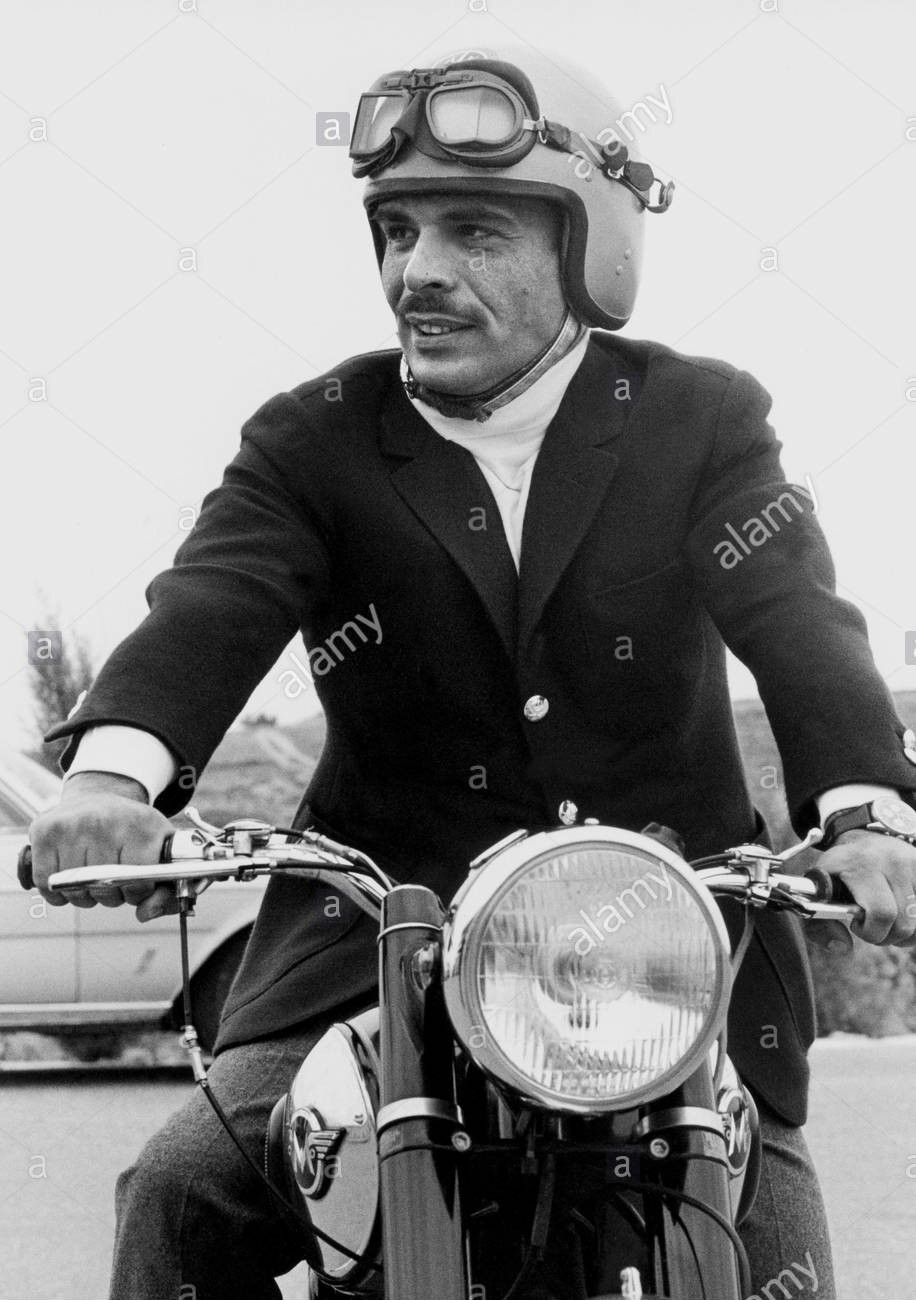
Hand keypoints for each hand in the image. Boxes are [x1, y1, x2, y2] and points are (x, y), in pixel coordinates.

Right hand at [27, 771, 177, 922]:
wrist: (99, 796)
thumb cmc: (132, 830)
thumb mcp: (159, 850)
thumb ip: (164, 891)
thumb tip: (144, 914)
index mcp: (141, 824)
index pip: (138, 882)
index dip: (137, 894)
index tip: (136, 886)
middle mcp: (106, 820)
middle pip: (104, 888)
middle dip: (111, 896)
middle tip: (113, 881)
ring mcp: (72, 824)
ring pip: (74, 888)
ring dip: (84, 895)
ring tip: (93, 877)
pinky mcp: (45, 830)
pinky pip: (45, 882)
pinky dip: (57, 891)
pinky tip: (69, 878)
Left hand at [820, 829, 915, 946]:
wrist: (863, 836)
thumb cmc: (839, 872)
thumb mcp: (819, 892)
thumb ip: (819, 925)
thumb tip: (842, 948)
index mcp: (859, 865)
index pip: (881, 912)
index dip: (870, 930)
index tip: (857, 925)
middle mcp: (891, 861)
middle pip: (904, 923)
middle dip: (887, 936)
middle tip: (874, 927)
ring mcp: (913, 863)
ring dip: (905, 932)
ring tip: (889, 921)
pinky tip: (903, 914)